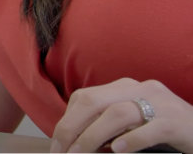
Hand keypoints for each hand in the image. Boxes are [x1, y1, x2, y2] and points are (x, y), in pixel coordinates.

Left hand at [51, 78, 192, 152]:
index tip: (58, 145)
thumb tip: (77, 144)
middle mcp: (140, 89)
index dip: (66, 121)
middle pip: (93, 102)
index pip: (84, 97)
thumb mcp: (133, 124)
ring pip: (117, 113)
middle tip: (62, 152)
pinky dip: (131, 140)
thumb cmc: (166, 131)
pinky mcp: (177, 122)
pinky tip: (118, 151)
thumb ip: (108, 127)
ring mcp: (160, 103)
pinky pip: (150, 128)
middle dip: (72, 128)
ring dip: (93, 136)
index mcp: (125, 87)